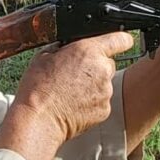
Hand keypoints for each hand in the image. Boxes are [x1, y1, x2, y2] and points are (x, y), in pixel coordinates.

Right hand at [0, 32, 133, 159]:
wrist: (39, 120)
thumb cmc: (38, 88)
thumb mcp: (45, 56)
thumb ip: (65, 48)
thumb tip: (69, 47)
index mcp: (88, 51)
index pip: (121, 39)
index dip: (119, 40)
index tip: (116, 43)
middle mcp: (102, 69)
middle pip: (108, 63)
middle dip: (95, 66)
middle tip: (75, 75)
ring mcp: (106, 92)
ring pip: (104, 84)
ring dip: (92, 86)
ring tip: (70, 93)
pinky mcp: (105, 110)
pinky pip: (102, 101)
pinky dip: (91, 102)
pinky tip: (74, 105)